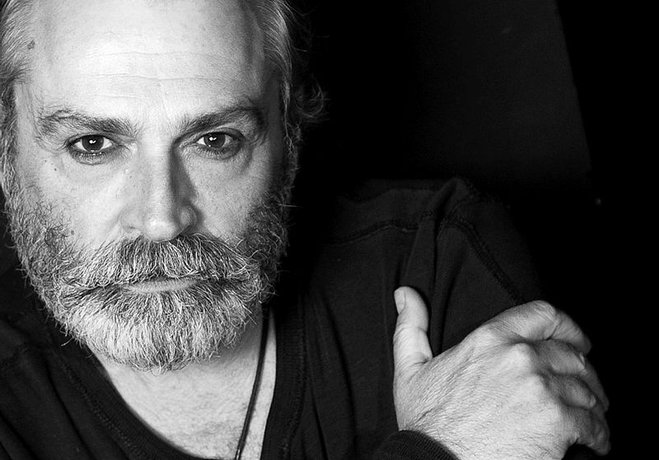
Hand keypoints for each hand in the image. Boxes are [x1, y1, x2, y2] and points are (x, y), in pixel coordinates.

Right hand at [392, 287, 609, 459]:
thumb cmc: (427, 424)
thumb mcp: (411, 370)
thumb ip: (411, 328)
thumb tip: (406, 295)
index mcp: (489, 339)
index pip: (544, 315)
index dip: (567, 326)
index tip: (576, 339)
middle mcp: (519, 356)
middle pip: (571, 354)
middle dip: (583, 371)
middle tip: (586, 388)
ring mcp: (540, 388)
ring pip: (586, 388)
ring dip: (593, 404)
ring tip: (591, 417)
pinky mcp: (557, 422)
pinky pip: (593, 422)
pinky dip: (599, 434)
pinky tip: (594, 442)